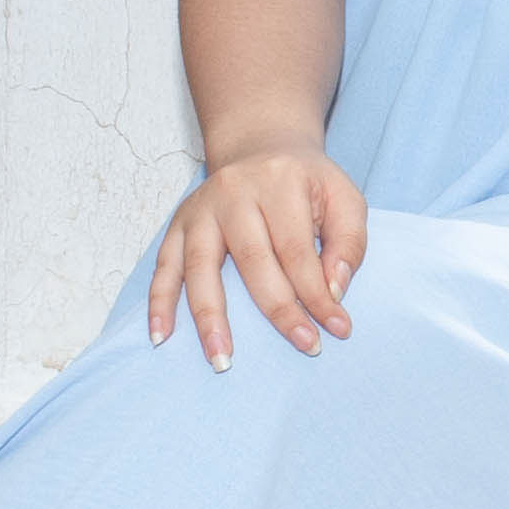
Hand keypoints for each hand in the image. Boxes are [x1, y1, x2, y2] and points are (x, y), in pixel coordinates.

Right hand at [152, 146, 364, 365]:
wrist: (262, 148)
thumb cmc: (307, 183)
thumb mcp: (343, 198)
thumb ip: (349, 242)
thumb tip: (333, 290)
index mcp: (279, 182)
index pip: (298, 251)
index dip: (317, 294)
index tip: (337, 329)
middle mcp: (234, 192)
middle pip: (253, 262)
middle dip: (280, 311)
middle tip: (305, 346)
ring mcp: (200, 209)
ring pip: (201, 268)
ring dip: (210, 318)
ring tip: (222, 360)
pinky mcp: (178, 224)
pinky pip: (164, 266)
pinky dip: (159, 302)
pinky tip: (161, 336)